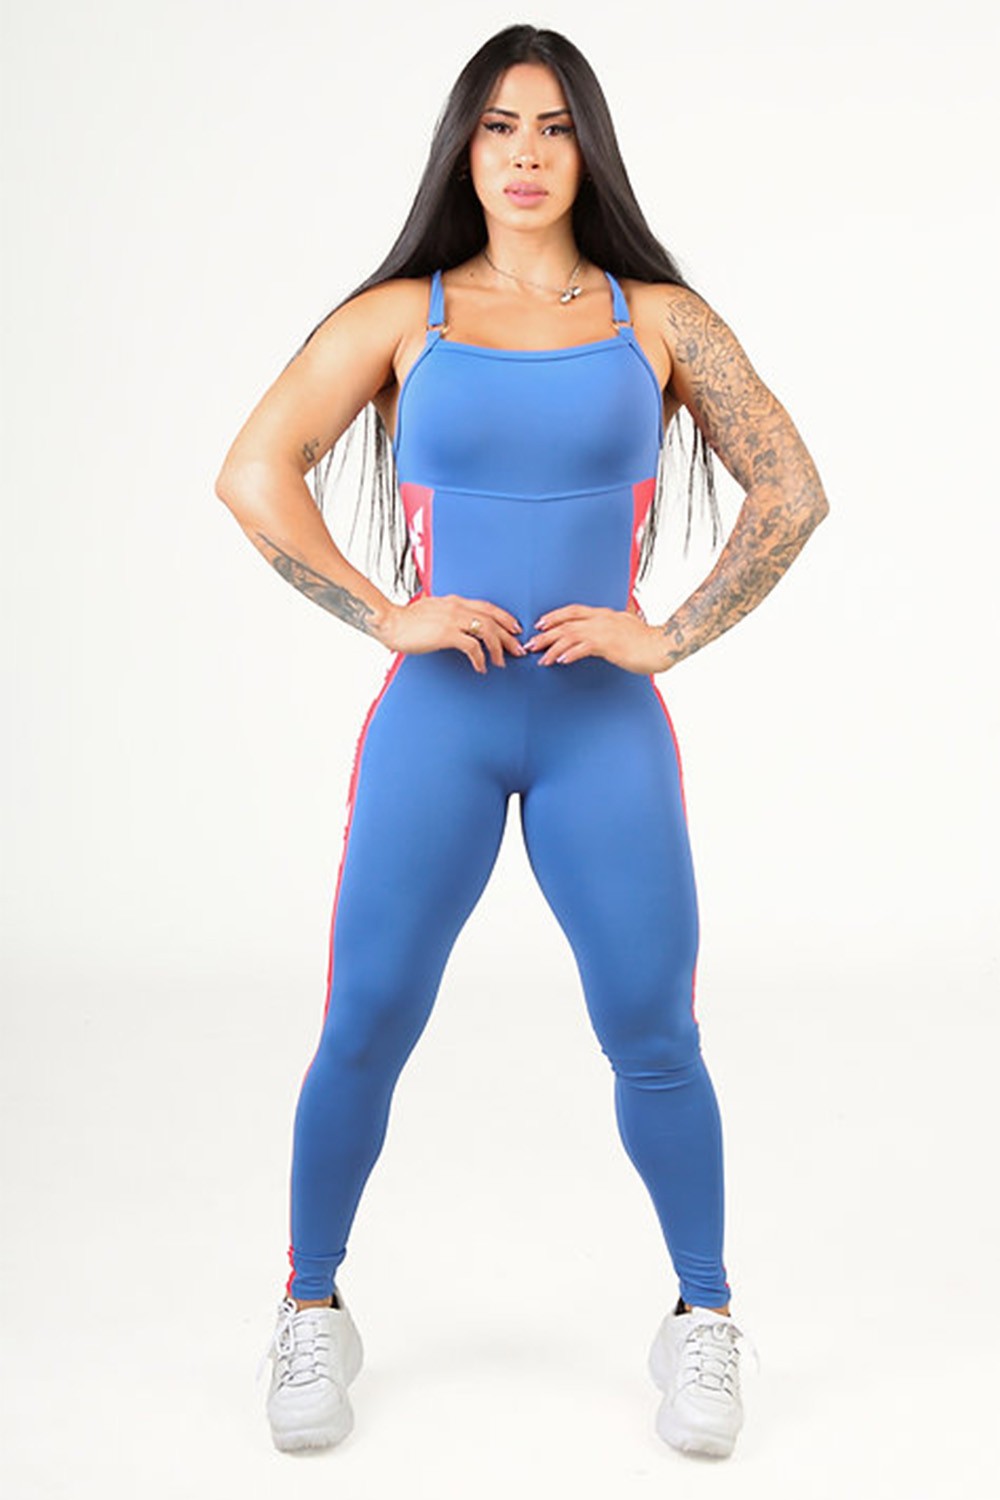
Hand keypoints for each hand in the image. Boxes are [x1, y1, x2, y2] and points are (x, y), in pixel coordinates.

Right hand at [377, 594, 526, 673]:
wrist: (388, 622)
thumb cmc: (406, 620)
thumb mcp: (432, 610)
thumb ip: (447, 614)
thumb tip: (458, 625)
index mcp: (455, 601)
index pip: (488, 607)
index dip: (505, 618)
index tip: (515, 629)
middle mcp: (457, 607)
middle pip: (492, 620)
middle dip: (509, 636)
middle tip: (518, 650)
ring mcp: (452, 620)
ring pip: (487, 631)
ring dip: (498, 648)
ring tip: (501, 662)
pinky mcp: (446, 634)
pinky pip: (472, 647)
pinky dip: (480, 658)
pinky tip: (481, 667)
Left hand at [524, 604, 669, 674]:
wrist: (665, 645)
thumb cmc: (648, 641)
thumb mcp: (628, 627)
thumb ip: (615, 626)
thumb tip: (608, 631)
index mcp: (604, 614)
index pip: (573, 611)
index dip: (554, 617)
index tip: (540, 625)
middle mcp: (601, 619)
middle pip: (566, 623)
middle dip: (546, 635)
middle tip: (530, 645)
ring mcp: (605, 631)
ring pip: (570, 635)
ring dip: (553, 647)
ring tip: (540, 658)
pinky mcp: (610, 645)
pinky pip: (584, 648)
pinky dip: (570, 653)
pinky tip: (560, 661)